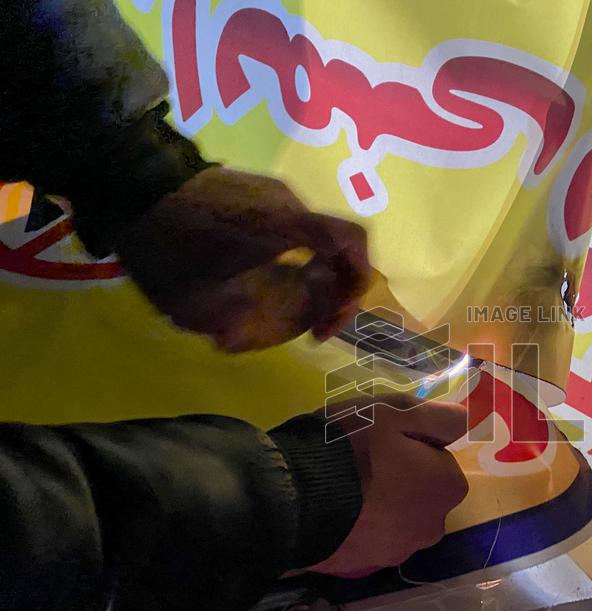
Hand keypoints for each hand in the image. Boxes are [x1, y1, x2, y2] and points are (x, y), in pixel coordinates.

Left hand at [112, 166, 369, 351]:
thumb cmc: (164, 243)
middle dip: (327, 293)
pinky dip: (286, 260)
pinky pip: (287, 231)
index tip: (332, 318)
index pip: (352, 242)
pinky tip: (253, 276)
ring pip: (309, 242)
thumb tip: (237, 341)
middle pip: (334, 250)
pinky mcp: (253, 191)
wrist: (127, 181)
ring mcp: (271, 193)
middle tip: (308, 327)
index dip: (357, 283)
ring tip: (274, 305)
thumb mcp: (188, 302)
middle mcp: (289, 204)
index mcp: (286, 226)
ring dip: (303, 278)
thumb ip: (228, 328)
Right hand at [309, 394, 469, 577]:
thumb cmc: (353, 448)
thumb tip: (465, 421)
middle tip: (362, 460)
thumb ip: (439, 416)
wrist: (293, 498)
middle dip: (401, 479)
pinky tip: (333, 508)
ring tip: (344, 485)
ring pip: (396, 518)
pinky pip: (368, 537)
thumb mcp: (397, 412)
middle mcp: (432, 526)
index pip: (440, 461)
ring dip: (379, 505)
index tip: (385, 441)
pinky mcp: (363, 566)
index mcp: (448, 488)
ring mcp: (397, 551)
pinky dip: (357, 525)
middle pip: (421, 494)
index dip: (413, 447)